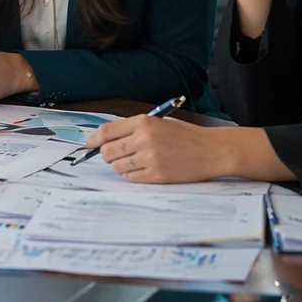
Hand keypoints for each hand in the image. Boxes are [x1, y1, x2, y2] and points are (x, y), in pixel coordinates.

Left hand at [84, 115, 293, 183]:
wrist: (213, 150)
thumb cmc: (186, 136)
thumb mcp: (159, 123)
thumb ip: (134, 129)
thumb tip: (105, 140)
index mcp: (144, 122)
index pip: (106, 132)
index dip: (93, 140)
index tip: (88, 145)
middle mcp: (144, 139)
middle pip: (108, 152)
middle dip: (107, 155)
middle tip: (116, 156)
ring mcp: (150, 158)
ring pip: (118, 167)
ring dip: (122, 166)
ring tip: (137, 162)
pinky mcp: (157, 175)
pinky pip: (132, 178)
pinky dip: (133, 176)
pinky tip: (146, 169)